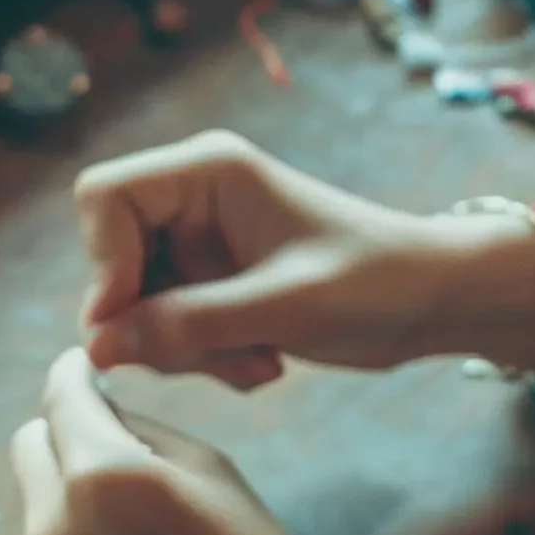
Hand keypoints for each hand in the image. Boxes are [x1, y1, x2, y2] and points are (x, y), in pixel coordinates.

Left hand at [12, 350, 402, 534]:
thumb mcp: (207, 466)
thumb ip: (135, 429)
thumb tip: (90, 411)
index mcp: (97, 474)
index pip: (59, 397)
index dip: (71, 374)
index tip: (80, 368)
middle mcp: (51, 527)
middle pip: (28, 447)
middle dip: (63, 434)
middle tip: (112, 446)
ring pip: (41, 510)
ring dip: (73, 502)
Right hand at [75, 130, 462, 387]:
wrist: (437, 299)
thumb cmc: (377, 282)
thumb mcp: (281, 308)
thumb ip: (186, 324)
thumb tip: (98, 345)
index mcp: (208, 170)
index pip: (104, 198)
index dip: (103, 265)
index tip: (132, 328)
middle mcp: (195, 198)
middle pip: (113, 260)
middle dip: (154, 322)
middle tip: (214, 358)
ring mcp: (202, 242)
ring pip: (138, 304)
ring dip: (185, 350)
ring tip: (254, 364)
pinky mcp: (214, 282)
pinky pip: (171, 326)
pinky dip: (204, 356)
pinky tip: (262, 364)